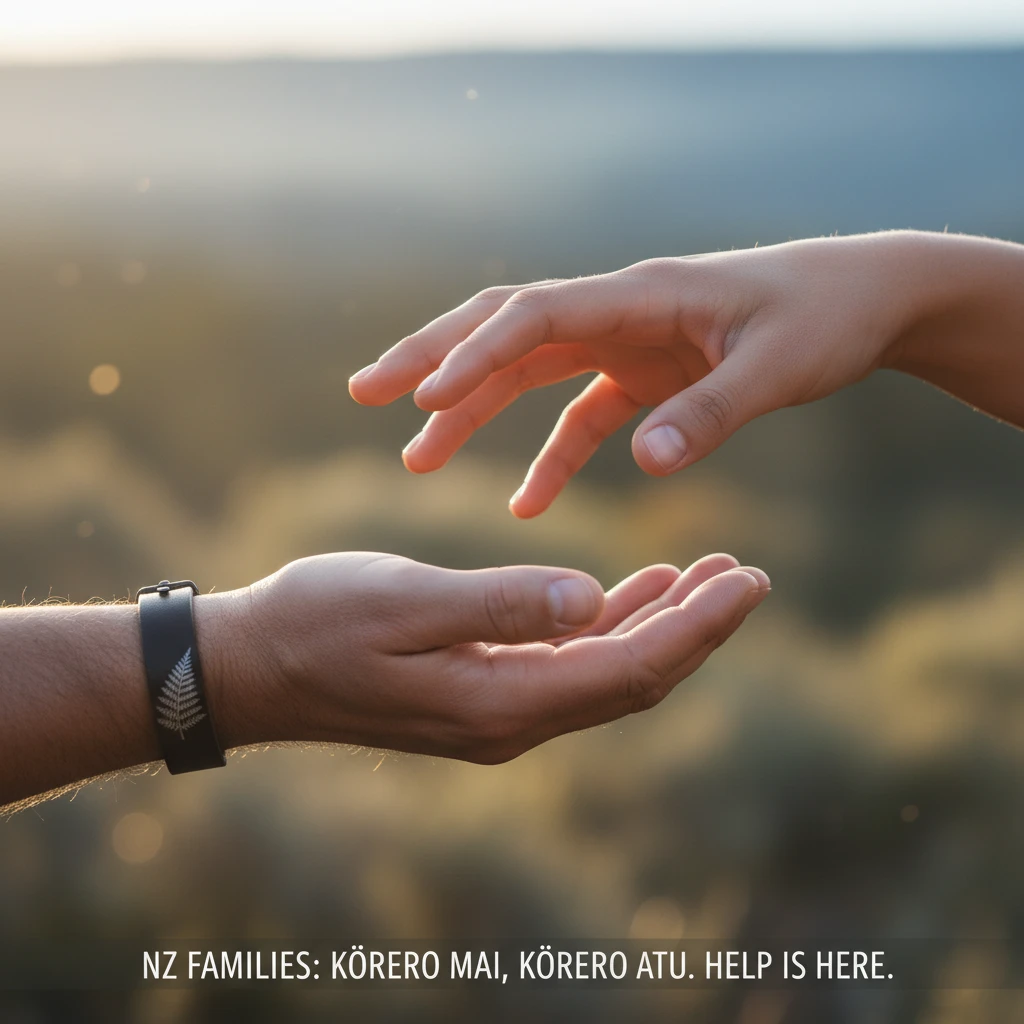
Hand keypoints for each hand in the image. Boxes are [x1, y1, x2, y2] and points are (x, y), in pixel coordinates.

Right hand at [214, 552, 768, 763]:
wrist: (253, 666)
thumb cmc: (316, 623)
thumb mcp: (405, 602)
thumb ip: (503, 603)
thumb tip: (594, 598)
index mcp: (500, 701)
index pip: (629, 669)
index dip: (697, 627)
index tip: (750, 580)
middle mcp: (511, 720)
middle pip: (632, 679)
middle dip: (696, 629)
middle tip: (749, 575)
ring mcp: (497, 711)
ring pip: (606, 674)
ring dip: (660, 626)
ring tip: (707, 575)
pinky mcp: (481, 691)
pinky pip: (568, 666)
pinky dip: (609, 628)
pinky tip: (631, 592)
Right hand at [349, 230, 1023, 516]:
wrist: (864, 296)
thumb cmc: (827, 319)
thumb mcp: (780, 366)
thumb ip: (711, 412)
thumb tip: (647, 461)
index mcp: (640, 299)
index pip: (534, 315)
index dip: (473, 352)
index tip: (419, 396)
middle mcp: (618, 314)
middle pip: (505, 329)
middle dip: (433, 359)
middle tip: (365, 392)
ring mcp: (624, 345)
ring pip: (526, 369)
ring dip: (470, 406)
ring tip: (416, 455)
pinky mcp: (640, 376)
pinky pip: (578, 414)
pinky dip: (550, 455)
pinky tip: (527, 503)